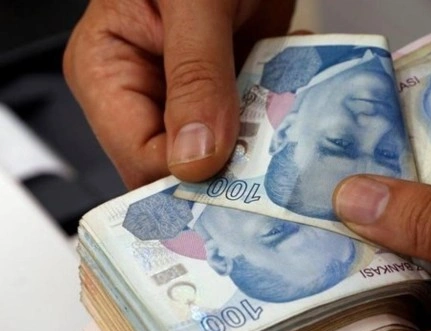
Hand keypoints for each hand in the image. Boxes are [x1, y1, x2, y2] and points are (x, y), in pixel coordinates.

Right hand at [63, 0, 294, 188]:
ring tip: (288, 132)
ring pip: (224, 154)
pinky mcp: (232, 90)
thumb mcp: (193, 3)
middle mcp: (148, 92)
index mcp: (107, 72)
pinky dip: (280, 124)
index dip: (184, 179)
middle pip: (180, 167)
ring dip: (261, 150)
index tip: (234, 185)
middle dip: (227, 171)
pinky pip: (255, 127)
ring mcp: (193, 95)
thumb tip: (194, 157)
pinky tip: (295, 110)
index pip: (138, 157)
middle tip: (269, 168)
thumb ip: (194, 75)